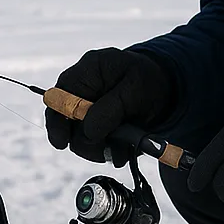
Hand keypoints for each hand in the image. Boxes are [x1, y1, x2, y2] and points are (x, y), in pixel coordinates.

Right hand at [45, 48, 173, 164]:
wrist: (166, 88)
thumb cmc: (149, 80)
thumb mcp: (135, 89)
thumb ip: (110, 109)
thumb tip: (88, 133)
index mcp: (88, 71)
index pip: (57, 98)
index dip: (57, 121)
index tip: (62, 143)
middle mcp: (81, 91)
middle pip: (64, 124)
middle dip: (86, 141)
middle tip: (109, 148)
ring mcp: (86, 111)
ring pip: (79, 140)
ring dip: (101, 149)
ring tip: (124, 148)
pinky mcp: (96, 127)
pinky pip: (94, 146)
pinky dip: (109, 152)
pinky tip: (125, 148)